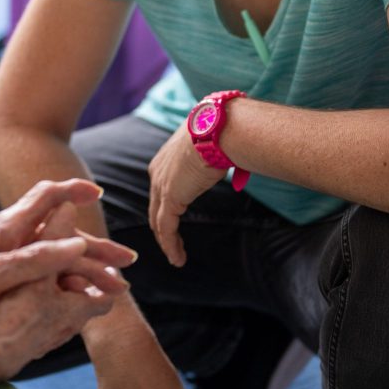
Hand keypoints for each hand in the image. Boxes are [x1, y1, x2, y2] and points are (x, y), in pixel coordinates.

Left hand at [0, 179, 134, 345]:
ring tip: (110, 290)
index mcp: (6, 230)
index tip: (99, 195)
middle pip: (61, 233)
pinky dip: (66, 286)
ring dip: (85, 270)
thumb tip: (74, 245)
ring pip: (54, 257)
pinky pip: (42, 277)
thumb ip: (32, 259)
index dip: (74, 191)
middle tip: (126, 264)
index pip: (48, 196)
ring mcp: (5, 260)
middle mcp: (8, 240)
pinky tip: (77, 304)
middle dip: (96, 247)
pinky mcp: (1, 281)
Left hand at [147, 125, 225, 267]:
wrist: (217, 129)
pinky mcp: (169, 198)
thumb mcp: (211, 146)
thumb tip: (233, 160)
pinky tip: (177, 259)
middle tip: (171, 243)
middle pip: (155, 207)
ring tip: (176, 258)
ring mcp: (161, 185)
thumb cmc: (220, 133)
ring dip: (167, 242)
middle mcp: (158, 172)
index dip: (165, 207)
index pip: (161, 189)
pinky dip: (170, 245)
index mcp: (165, 159)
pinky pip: (166, 228)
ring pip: (159, 221)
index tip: (174, 220)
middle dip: (162, 227)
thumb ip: (213, 158)